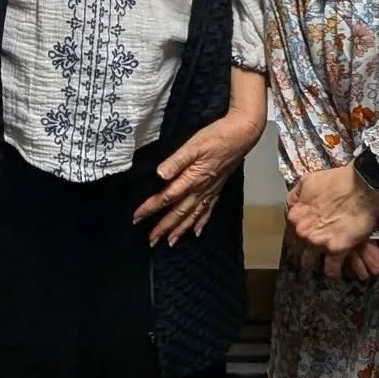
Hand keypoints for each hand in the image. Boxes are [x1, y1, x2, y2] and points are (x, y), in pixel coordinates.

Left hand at [134, 107, 264, 246]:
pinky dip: (201, 223)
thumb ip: (176, 161)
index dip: (151, 208)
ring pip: (192, 215)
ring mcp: (210, 191)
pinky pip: (208, 211)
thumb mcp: (193, 145)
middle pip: (178, 212)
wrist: (242, 135)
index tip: (137, 218)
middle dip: (164, 227)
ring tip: (169, 242)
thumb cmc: (217, 137)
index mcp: (192, 178)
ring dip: (180, 230)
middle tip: (151, 241)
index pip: (167, 197)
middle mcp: (200, 189)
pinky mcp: (217, 189)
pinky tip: (196, 232)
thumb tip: (159, 174)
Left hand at [286, 165, 378, 280]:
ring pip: (311, 262)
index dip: (301, 235)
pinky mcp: (337, 250)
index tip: (309, 236)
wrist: (361, 186)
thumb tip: (291, 206)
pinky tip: (336, 270)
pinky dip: (333, 271)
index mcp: (294, 217)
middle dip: (307, 249)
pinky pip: (331, 269)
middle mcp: (303, 232)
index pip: (291, 233)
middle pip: (299, 249)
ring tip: (324, 262)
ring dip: (317, 263)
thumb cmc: (336, 181)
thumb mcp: (307, 182)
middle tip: (318, 248)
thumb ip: (295, 196)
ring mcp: (318, 242)